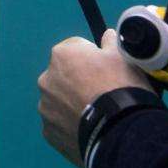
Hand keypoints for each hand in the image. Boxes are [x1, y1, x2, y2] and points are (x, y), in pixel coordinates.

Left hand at [37, 29, 152, 166]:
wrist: (120, 131)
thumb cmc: (121, 87)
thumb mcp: (122, 56)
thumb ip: (110, 42)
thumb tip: (108, 35)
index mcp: (61, 55)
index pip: (76, 50)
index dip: (93, 59)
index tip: (107, 71)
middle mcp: (46, 78)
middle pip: (65, 76)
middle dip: (79, 82)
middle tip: (102, 95)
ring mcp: (46, 107)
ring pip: (60, 101)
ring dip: (73, 105)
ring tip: (97, 116)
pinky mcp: (49, 132)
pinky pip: (61, 124)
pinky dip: (72, 126)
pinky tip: (90, 130)